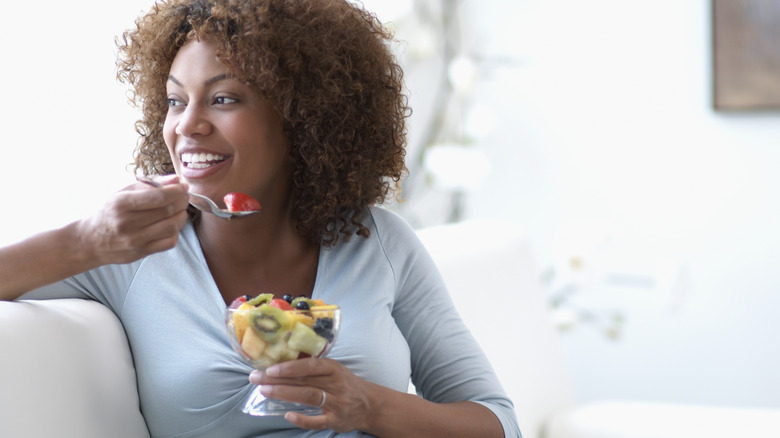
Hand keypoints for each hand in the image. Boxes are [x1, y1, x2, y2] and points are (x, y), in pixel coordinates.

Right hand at [77, 175, 189, 264]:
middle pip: (168, 210)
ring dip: (182, 215)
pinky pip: (169, 242)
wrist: (90, 241)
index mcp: (121, 204)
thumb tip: (176, 179)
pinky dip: (176, 232)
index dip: (176, 190)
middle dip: (181, 200)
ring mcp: (135, 240)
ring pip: (172, 226)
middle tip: (183, 196)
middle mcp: (127, 223)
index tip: (183, 186)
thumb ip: (149, 184)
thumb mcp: (122, 193)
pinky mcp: (141, 252)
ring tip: (180, 209)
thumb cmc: (109, 212)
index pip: (158, 196)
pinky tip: (171, 225)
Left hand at [250, 358, 376, 432]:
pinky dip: (303, 419)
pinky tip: (288, 415)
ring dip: (285, 394)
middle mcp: (336, 384)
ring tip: (265, 391)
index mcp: (334, 368)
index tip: (270, 368)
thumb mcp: (335, 370)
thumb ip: (314, 368)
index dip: (290, 367)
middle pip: (304, 381)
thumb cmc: (346, 384)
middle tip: (256, 378)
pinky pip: (318, 421)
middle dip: (278, 380)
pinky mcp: (336, 420)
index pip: (310, 366)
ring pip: (309, 397)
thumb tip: (280, 364)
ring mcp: (337, 403)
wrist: (370, 405)